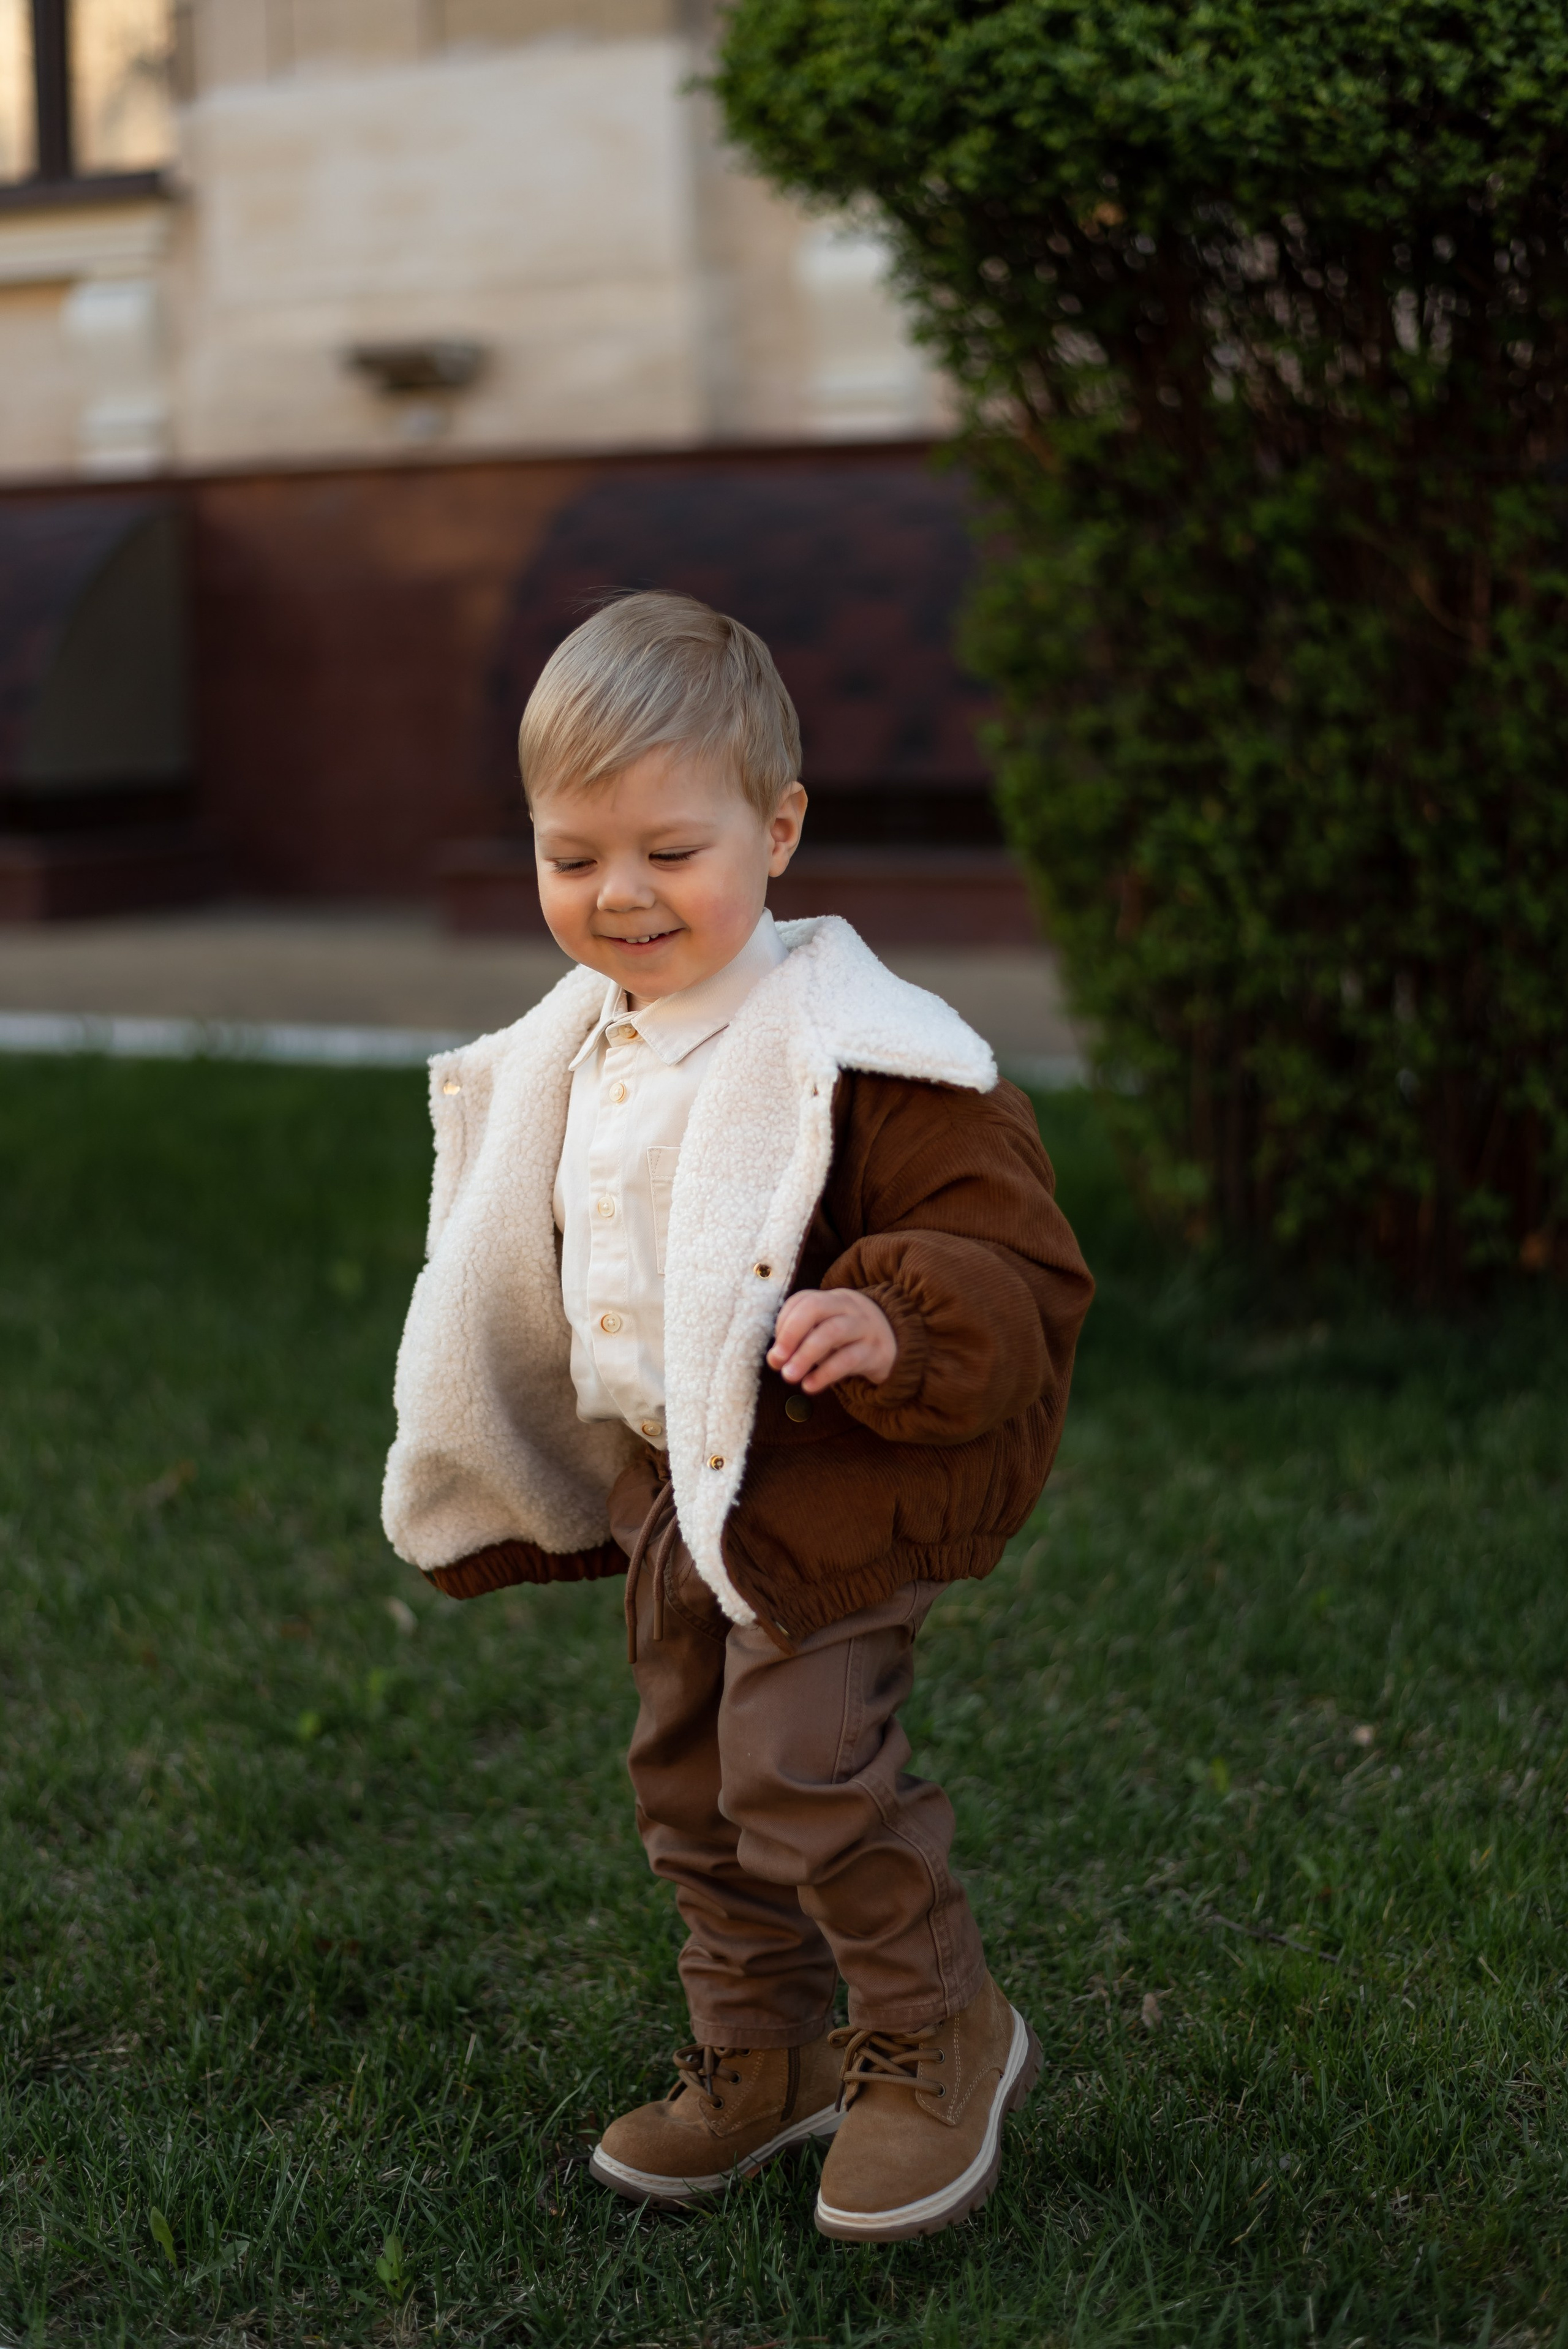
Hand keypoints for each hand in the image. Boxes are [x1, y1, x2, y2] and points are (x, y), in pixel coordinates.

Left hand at [767, 1287, 896, 1392]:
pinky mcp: (875, 1352)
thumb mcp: (829, 1330)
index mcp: (833, 1299)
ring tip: (789, 1376)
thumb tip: (775, 1358)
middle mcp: (849, 1307)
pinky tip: (810, 1386)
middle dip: (790, 1333)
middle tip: (776, 1360)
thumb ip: (804, 1339)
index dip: (783, 1324)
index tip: (776, 1349)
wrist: (898, 1346)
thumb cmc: (851, 1340)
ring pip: (832, 1332)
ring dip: (805, 1355)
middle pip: (815, 1308)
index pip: (802, 1300)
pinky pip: (848, 1359)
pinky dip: (825, 1374)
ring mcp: (864, 1327)